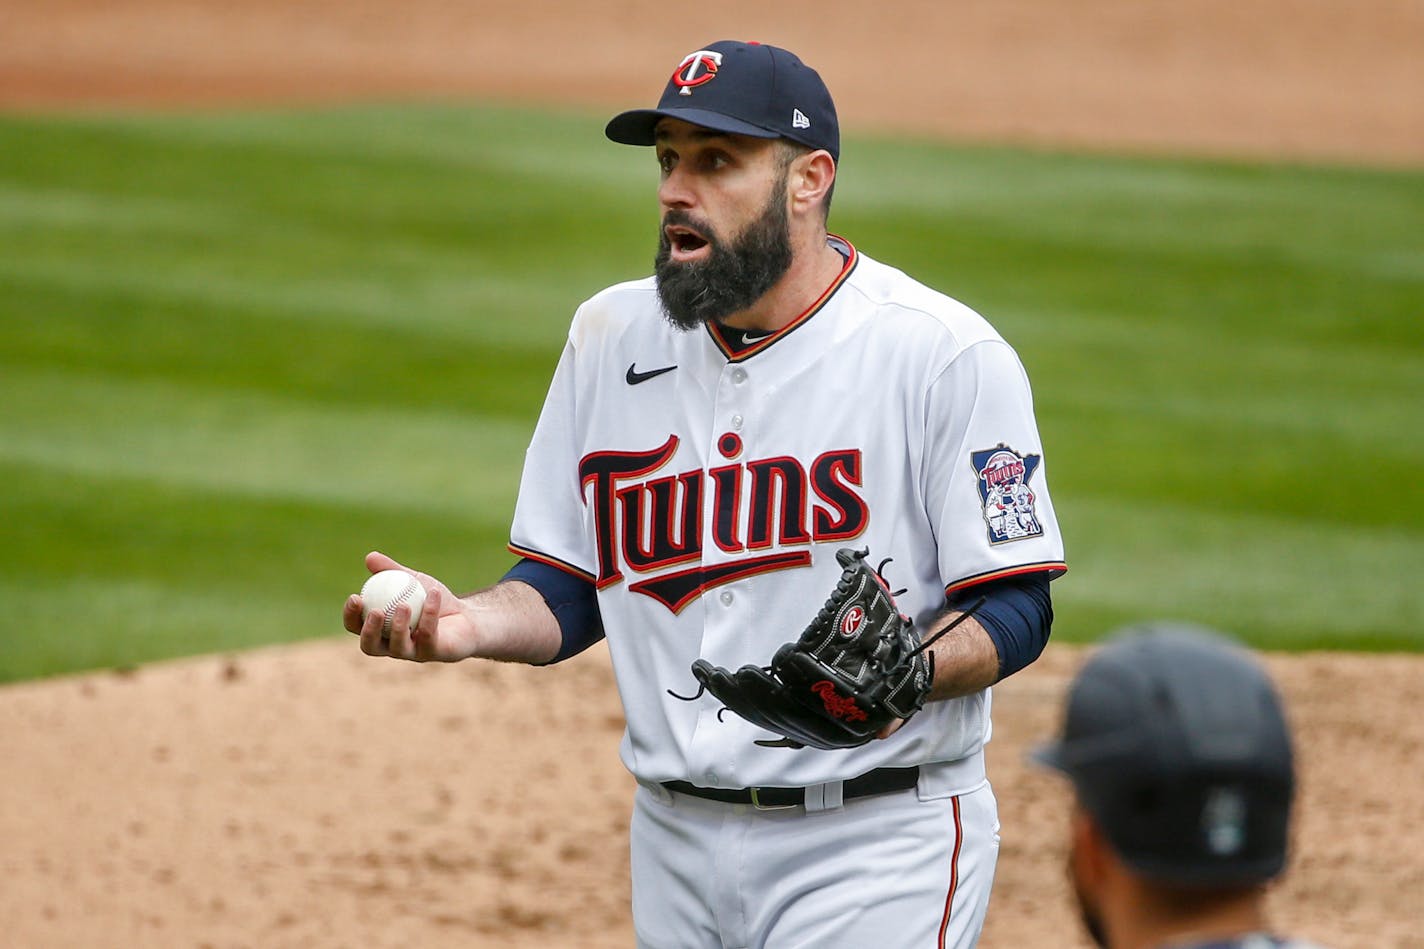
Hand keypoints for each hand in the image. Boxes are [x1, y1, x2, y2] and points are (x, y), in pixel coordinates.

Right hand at [343, 551, 479, 661]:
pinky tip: (433, 593)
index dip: (351, 616)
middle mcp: (393, 646)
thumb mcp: (412, 580)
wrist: (467, 616)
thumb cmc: (433, 600)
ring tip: (404, 605)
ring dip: (399, 626)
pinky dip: (430, 612)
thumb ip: (391, 571)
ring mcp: (413, 653)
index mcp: (381, 630)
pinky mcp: (434, 653)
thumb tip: (369, 557)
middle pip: (370, 646)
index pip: (357, 628)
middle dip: (369, 631)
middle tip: (375, 611)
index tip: (355, 596)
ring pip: (398, 647)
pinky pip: (428, 634)